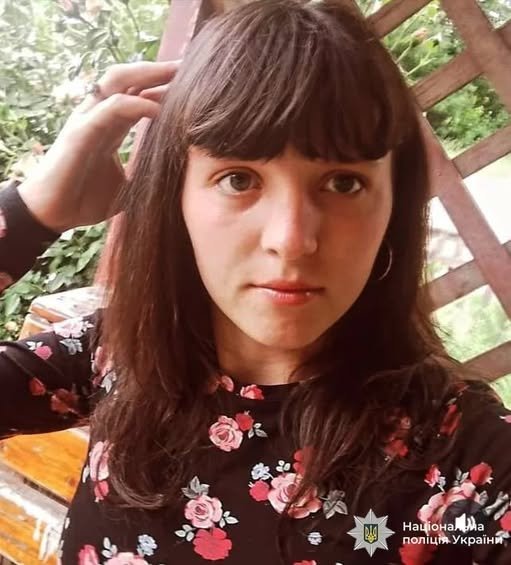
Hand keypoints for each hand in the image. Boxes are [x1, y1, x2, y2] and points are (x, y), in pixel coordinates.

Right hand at [17, 60, 180, 232]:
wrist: (55, 214)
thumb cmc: (87, 199)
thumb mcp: (128, 185)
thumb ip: (146, 175)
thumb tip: (175, 182)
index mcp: (111, 125)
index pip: (138, 94)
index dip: (163, 86)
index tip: (194, 83)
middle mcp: (99, 115)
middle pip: (129, 78)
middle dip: (158, 70)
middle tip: (188, 66)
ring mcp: (88, 120)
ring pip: (116, 82)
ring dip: (147, 74)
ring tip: (176, 74)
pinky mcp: (80, 133)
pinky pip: (110, 109)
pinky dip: (135, 105)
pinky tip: (158, 109)